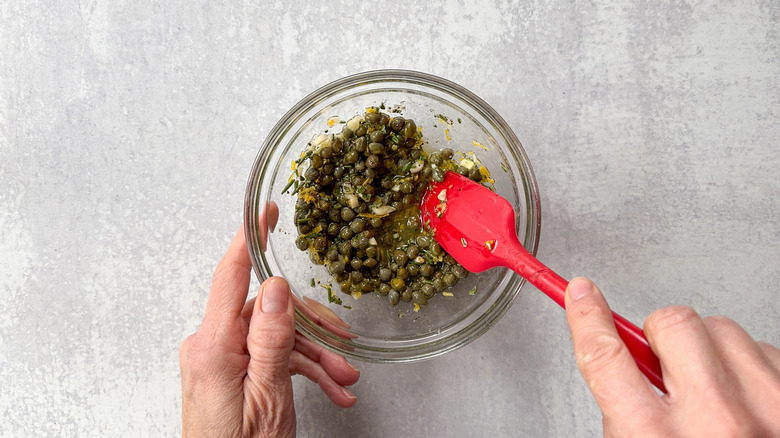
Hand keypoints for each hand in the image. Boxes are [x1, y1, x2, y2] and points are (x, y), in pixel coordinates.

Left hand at [179, 227, 359, 436]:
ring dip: (314, 356)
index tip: (265, 212)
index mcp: (213, 345)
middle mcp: (211, 345)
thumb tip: (274, 288)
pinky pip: (270, 357)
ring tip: (344, 379)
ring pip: (276, 337)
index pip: (231, 276)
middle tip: (344, 349)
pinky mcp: (230, 372)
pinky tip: (330, 387)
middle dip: (312, 330)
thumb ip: (270, 337)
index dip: (250, 238)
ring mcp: (220, 359)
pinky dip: (301, 369)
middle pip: (268, 312)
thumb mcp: (267, 394)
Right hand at [565, 277, 779, 436]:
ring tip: (712, 391)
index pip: (605, 355)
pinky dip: (749, 368)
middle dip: (662, 338)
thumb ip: (625, 408)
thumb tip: (617, 351)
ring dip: (709, 352)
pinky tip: (745, 399)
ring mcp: (767, 410)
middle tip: (665, 367)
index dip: (587, 316)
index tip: (581, 293)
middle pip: (671, 322)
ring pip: (723, 329)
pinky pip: (764, 350)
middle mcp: (715, 422)